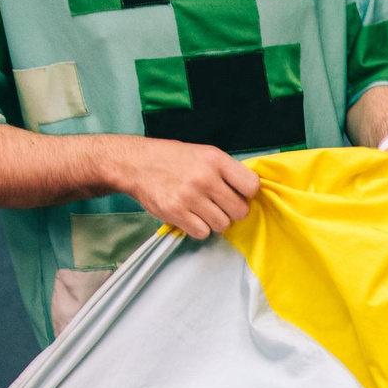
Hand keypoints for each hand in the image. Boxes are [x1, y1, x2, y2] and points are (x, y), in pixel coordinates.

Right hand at [106, 138, 259, 238]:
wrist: (136, 164)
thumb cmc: (173, 159)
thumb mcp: (203, 153)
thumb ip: (226, 171)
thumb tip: (251, 192)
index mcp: (215, 159)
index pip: (251, 186)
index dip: (247, 193)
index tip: (238, 193)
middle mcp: (205, 178)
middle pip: (240, 211)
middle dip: (232, 211)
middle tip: (219, 204)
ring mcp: (190, 197)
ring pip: (222, 225)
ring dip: (215, 221)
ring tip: (202, 209)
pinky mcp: (176, 213)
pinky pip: (203, 233)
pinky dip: (199, 228)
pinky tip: (190, 216)